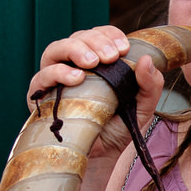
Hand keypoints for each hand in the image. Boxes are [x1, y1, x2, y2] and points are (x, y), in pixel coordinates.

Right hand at [27, 26, 163, 160]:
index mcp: (96, 62)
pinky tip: (76, 78)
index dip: (109, 34)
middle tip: (111, 55)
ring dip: (75, 49)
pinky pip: (42, 76)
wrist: (101, 155)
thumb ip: (150, 84)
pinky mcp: (40, 96)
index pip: (97, 35)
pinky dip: (58, 72)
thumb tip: (146, 59)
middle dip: (95, 41)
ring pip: (56, 49)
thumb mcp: (142, 106)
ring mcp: (55, 78)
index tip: (124, 47)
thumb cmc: (119, 127)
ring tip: (92, 62)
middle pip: (77, 38)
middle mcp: (73, 65)